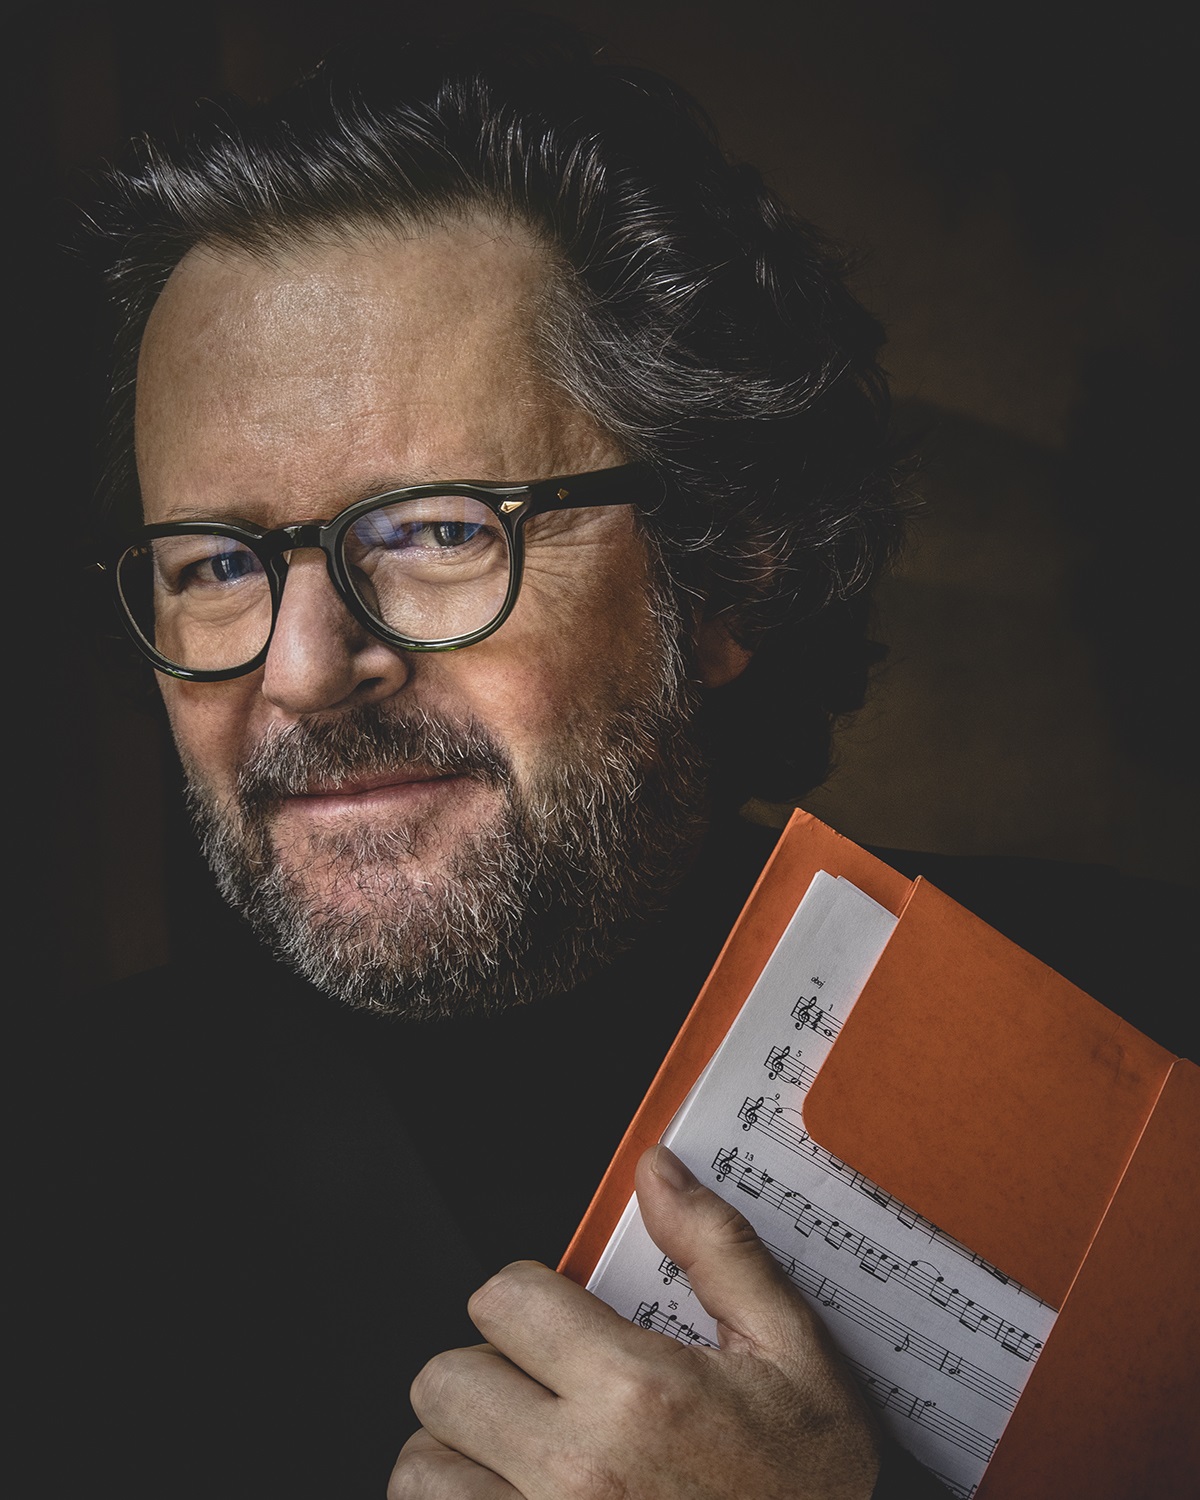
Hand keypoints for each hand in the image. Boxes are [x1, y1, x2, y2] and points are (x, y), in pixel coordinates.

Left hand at [390, 1144, 882, 1498]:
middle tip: (544, 1389)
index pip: (503, 1299)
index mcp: (638, 1394)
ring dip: (463, 1449)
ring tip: (523, 1452)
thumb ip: (717, 1250)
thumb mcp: (792, 1355)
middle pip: (447, 1377)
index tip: (559, 1321)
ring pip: (422, 1463)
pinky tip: (517, 1497)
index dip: (530, 1297)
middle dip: (491, 1369)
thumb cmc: (805, 1491)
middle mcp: (576, 1472)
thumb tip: (657, 1172)